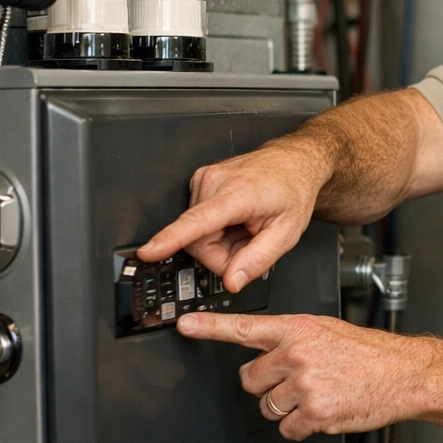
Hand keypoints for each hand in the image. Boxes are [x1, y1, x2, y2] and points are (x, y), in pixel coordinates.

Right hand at [137, 140, 329, 291]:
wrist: (293, 161)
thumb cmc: (293, 191)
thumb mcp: (287, 233)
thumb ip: (258, 260)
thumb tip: (232, 281)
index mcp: (237, 193)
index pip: (196, 222)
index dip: (169, 240)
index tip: (148, 251)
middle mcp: (214, 182)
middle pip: (198, 241)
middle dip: (223, 254)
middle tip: (250, 244)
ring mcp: (204, 179)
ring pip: (196, 234)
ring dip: (222, 240)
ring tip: (247, 227)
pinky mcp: (200, 182)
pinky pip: (198, 221)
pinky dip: (218, 228)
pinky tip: (237, 220)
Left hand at [176, 311, 429, 439]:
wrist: (404, 373)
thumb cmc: (370, 354)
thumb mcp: (328, 331)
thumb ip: (292, 339)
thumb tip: (263, 353)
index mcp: (299, 329)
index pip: (246, 327)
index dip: (210, 327)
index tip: (185, 326)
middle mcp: (297, 354)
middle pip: (251, 379)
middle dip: (269, 385)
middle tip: (297, 381)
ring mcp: (304, 384)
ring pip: (268, 406)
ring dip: (287, 408)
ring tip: (318, 394)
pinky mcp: (314, 412)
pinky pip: (287, 428)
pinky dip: (302, 426)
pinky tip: (324, 410)